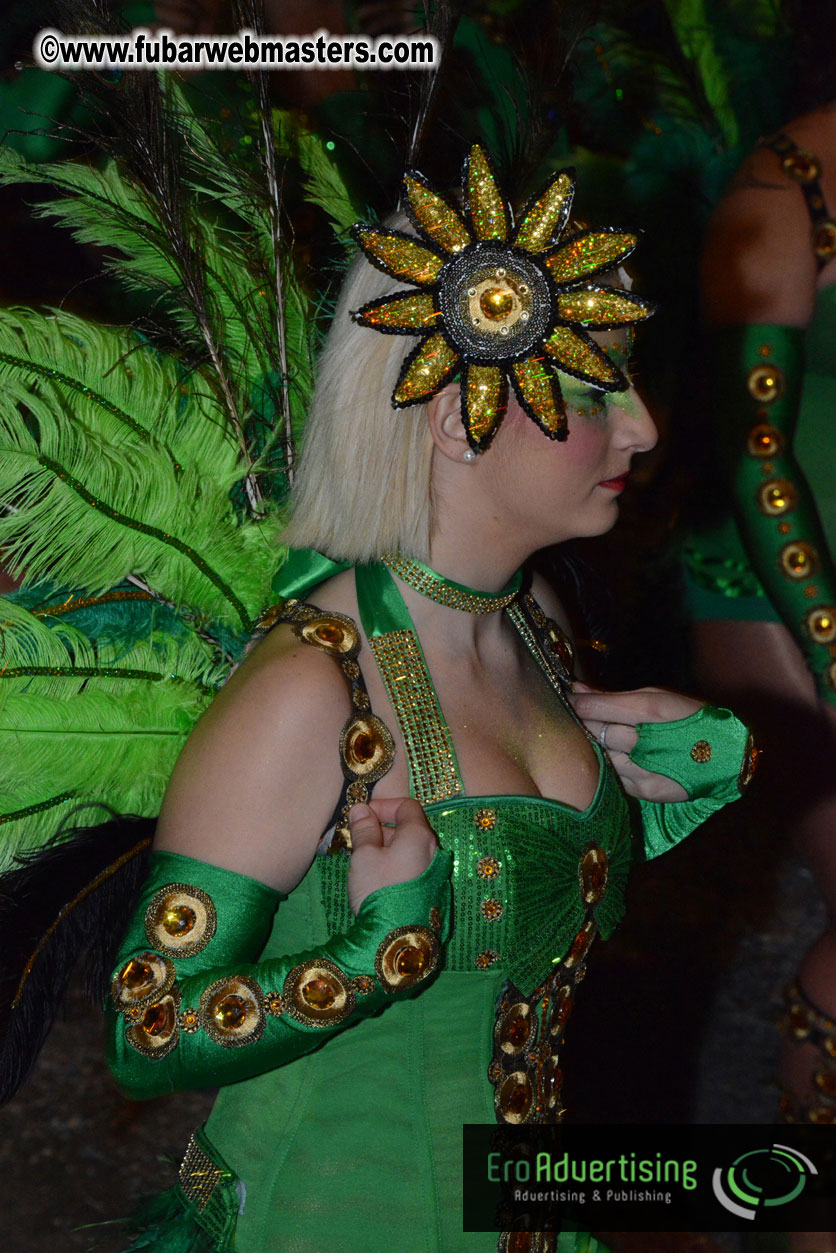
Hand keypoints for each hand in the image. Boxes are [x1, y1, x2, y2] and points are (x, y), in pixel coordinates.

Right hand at [347, 797, 438, 913]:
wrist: (395, 939)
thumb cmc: (379, 890)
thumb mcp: (364, 856)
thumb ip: (363, 829)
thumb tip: (361, 809)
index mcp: (420, 835)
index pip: (406, 806)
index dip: (383, 806)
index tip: (362, 815)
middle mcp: (433, 850)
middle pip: (409, 828)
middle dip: (382, 829)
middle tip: (358, 840)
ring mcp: (435, 872)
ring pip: (410, 849)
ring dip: (387, 848)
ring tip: (364, 861)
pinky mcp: (431, 891)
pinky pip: (412, 867)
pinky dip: (396, 864)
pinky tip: (377, 879)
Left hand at [572, 683, 703, 801]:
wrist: (731, 756)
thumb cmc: (691, 718)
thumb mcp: (657, 696)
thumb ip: (614, 696)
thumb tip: (577, 689)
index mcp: (649, 712)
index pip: (595, 708)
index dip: (577, 704)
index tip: (567, 699)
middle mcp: (644, 743)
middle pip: (595, 733)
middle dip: (585, 725)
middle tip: (581, 718)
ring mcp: (645, 770)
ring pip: (602, 758)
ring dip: (599, 748)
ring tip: (606, 740)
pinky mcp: (647, 791)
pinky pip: (615, 778)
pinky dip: (613, 768)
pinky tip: (623, 759)